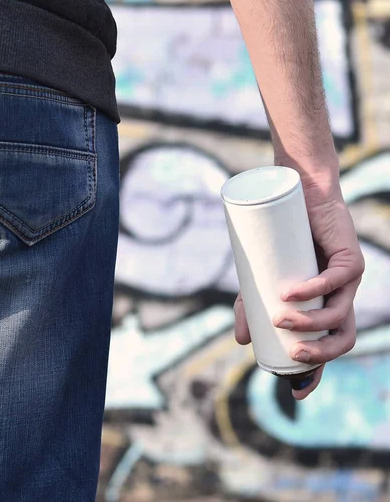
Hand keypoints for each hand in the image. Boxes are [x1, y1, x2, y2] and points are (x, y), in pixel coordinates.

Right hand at [234, 173, 363, 400]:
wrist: (298, 201)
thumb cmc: (281, 244)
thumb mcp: (260, 282)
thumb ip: (250, 310)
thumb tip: (243, 341)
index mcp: (324, 309)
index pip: (327, 348)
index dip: (317, 372)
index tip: (298, 392)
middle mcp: (340, 299)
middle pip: (342, 339)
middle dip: (320, 353)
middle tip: (292, 354)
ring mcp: (348, 281)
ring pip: (340, 314)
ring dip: (311, 322)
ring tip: (279, 317)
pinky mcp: (351, 259)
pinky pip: (338, 281)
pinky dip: (314, 290)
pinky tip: (291, 293)